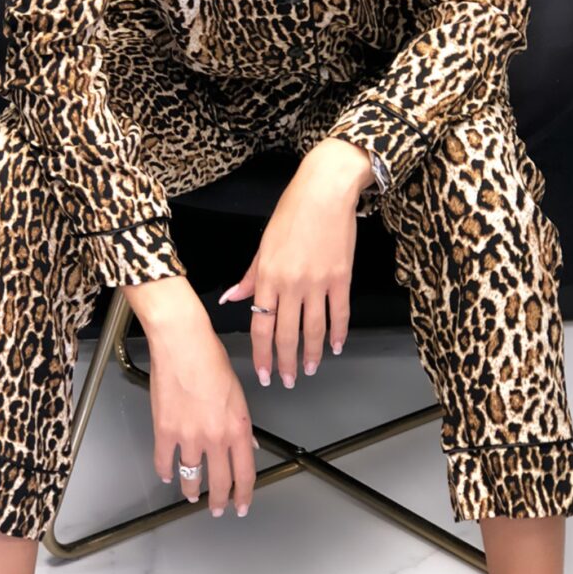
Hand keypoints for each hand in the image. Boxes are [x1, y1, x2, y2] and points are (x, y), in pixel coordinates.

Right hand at [121, 277, 257, 516]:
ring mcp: (188, 436)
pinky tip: (167, 474)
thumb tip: (246, 445)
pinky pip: (164, 462)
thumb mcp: (237, 393)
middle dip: (219, 500)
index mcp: (238, 427)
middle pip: (219, 482)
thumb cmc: (211, 358)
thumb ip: (241, 423)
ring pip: (190, 477)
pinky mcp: (164, 431)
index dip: (244, 494)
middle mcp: (215, 437)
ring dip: (191, 490)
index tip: (241, 505)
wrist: (182, 343)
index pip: (245, 473)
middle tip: (216, 508)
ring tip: (192, 495)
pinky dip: (165, 472)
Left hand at [218, 139, 374, 387]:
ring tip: (310, 370)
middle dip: (286, 362)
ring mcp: (317, 283)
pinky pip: (339, 313)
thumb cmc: (293, 212)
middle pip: (286, 334)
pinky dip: (338, 333)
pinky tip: (335, 346)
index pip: (260, 325)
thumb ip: (250, 276)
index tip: (263, 372)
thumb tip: (231, 297)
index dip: (261, 353)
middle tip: (287, 381)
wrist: (325, 192)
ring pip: (314, 329)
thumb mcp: (264, 244)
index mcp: (268, 276)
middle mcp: (291, 284)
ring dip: (311, 354)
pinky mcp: (341, 278)